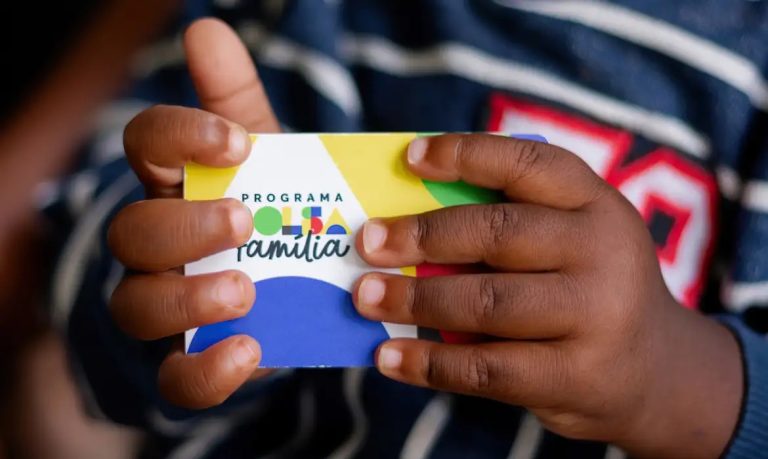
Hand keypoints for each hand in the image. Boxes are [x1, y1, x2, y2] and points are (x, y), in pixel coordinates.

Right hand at [108, 18, 279, 408]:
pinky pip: (175, 377)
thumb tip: (208, 29)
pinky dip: (205, 370)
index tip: (236, 142)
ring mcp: (165, 303)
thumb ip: (238, 101)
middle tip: (243, 220)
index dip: (180, 137)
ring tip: (246, 290)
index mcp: (171, 182)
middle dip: (184, 226)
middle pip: (133, 232)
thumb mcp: (265, 157)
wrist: (293, 285)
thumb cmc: (270, 209)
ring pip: (137, 306)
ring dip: (187, 299)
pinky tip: (251, 350)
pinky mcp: (189, 358)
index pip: (146, 144)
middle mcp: (154, 243)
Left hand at [353, 134, 742, 457]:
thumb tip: (402, 227)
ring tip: (365, 297)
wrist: (655, 372)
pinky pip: (487, 369)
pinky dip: (429, 363)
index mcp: (595, 203)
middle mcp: (603, 251)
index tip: (410, 157)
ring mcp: (595, 316)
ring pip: (487, 302)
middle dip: (423, 236)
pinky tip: (389, 357)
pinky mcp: (577, 376)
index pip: (529, 163)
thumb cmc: (585, 289)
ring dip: (414, 299)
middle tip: (367, 242)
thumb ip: (507, 227)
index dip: (467, 154)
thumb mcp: (569, 241)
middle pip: (498, 233)